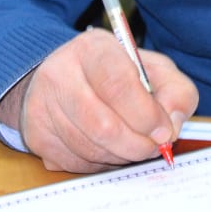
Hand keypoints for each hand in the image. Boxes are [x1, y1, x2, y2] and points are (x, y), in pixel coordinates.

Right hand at [0, 29, 198, 172]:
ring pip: (88, 148)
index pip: (118, 84)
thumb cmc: (118, 74)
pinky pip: (74, 163)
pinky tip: (109, 149)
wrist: (65, 78)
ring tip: (134, 146)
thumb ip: (175, 91)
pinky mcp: (35, 134)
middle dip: (136, 144)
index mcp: (93, 48)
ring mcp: (42, 105)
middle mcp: (60, 73)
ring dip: (120, 156)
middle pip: (102, 124)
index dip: (145, 114)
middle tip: (154, 147)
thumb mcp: (154, 69)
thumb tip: (173, 125)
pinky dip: (100, 163)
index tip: (164, 131)